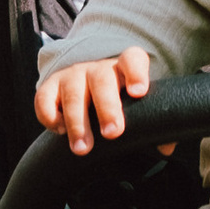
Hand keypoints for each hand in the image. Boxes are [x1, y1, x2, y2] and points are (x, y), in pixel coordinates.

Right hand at [36, 49, 150, 152]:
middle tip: (113, 133)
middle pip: (102, 80)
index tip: (139, 92)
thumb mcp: (137, 105)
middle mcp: (98, 68)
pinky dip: (49, 116)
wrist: (88, 81)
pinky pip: (44, 99)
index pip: (132, 59)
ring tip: (83, 149)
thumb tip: (165, 146)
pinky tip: (59, 131)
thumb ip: (153, 122)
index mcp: (124, 69)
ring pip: (73, 93)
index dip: (136, 73)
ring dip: (78, 122)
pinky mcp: (50, 86)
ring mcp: (73, 75)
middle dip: (107, 107)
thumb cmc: (119, 98)